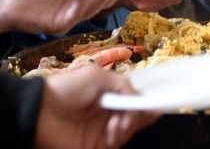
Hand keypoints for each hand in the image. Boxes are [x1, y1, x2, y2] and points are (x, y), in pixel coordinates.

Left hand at [36, 65, 159, 148]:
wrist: (40, 112)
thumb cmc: (67, 88)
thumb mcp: (98, 76)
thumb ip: (123, 84)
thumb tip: (139, 96)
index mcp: (108, 94)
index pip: (133, 99)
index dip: (146, 100)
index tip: (159, 101)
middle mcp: (108, 112)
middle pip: (135, 115)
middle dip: (144, 112)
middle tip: (150, 110)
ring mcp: (103, 129)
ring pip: (130, 128)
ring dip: (131, 122)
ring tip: (120, 120)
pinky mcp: (98, 145)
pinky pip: (118, 140)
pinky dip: (121, 133)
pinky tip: (115, 126)